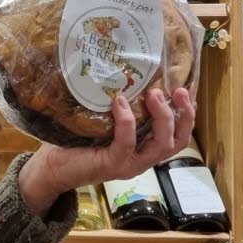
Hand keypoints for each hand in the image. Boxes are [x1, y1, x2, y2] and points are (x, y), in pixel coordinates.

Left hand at [18, 87, 195, 215]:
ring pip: (160, 145)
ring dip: (161, 118)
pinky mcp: (112, 165)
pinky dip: (126, 122)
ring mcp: (129, 165)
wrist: (53, 167)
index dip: (188, 115)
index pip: (177, 136)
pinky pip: (126, 143)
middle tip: (179, 91)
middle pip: (177, 142)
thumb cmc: (79, 142)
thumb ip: (124, 110)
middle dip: (184, 116)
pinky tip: (121, 103)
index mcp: (145, 149)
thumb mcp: (107, 123)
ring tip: (154, 94)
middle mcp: (142, 160)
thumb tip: (132, 76)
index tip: (189, 90)